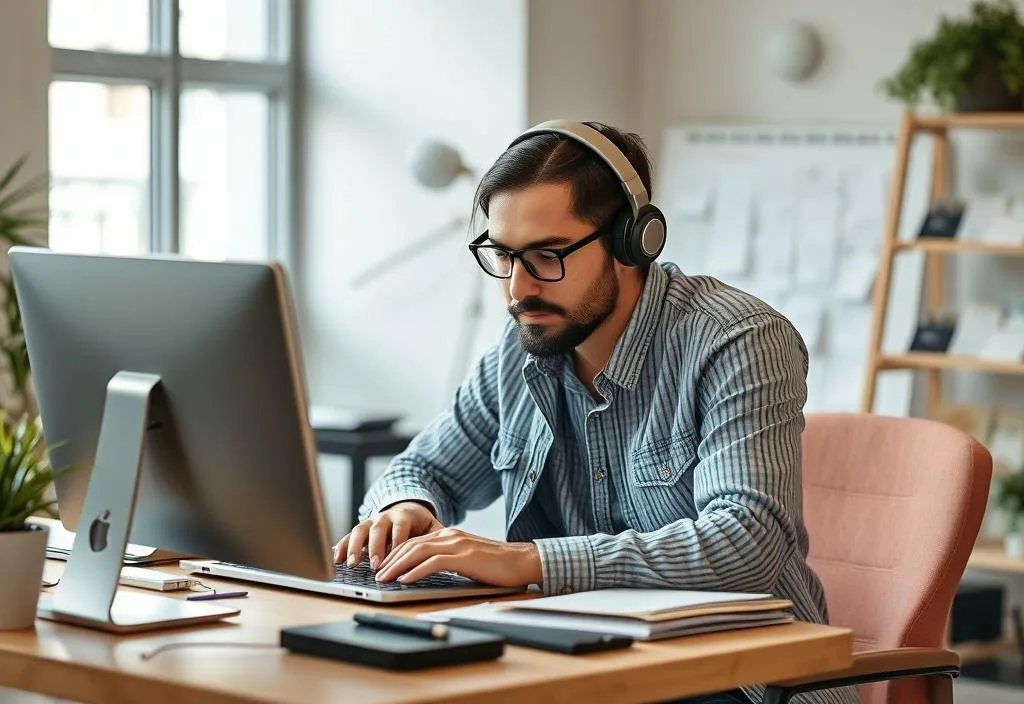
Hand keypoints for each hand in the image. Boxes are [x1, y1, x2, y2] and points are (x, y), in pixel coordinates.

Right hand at [334, 501, 442, 569]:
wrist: (408, 508)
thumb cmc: (421, 524)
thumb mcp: (432, 527)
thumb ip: (437, 536)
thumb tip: (448, 550)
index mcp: (404, 515)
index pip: (400, 528)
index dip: (396, 543)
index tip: (395, 559)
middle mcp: (385, 516)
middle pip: (378, 529)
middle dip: (375, 548)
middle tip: (375, 566)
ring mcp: (371, 521)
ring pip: (360, 530)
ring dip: (355, 548)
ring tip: (353, 565)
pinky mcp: (361, 528)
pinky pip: (349, 536)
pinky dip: (342, 546)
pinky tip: (337, 559)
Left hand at [373, 527, 542, 587]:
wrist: (522, 561)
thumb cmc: (497, 565)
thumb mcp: (466, 560)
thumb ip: (448, 561)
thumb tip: (426, 572)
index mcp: (450, 535)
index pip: (414, 543)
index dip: (395, 555)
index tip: (382, 568)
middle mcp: (450, 536)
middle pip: (411, 545)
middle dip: (390, 560)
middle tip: (376, 575)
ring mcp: (457, 544)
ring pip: (418, 552)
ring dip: (397, 566)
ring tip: (384, 579)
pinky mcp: (464, 557)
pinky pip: (433, 563)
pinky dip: (416, 571)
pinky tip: (405, 580)